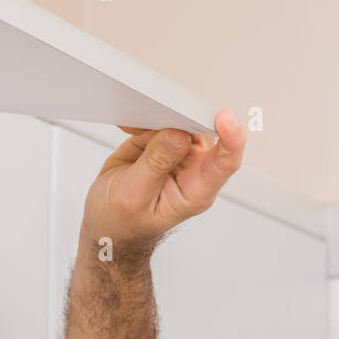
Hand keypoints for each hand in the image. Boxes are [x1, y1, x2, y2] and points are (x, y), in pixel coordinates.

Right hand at [81, 107, 245, 253]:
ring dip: (159, 119)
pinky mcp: (162, 143)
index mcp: (196, 191)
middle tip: (162, 115)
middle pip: (205, 134)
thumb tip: (178, 135)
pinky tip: (130, 130)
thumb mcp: (134, 196)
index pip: (225, 163)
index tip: (224, 118)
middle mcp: (194, 171)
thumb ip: (156, 164)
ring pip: (182, 122)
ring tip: (135, 135)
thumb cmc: (124, 221)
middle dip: (185, 119)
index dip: (231, 138)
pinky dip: (144, 120)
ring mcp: (179, 156)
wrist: (107, 223)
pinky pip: (160, 120)